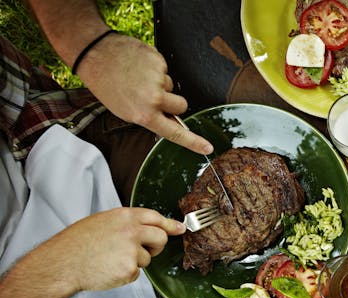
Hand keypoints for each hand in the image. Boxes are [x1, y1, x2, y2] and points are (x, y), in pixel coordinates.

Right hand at [40, 208, 184, 293]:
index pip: (155, 217)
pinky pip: (137, 272)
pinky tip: (109, 269)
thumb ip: (126, 223)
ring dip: (135, 261)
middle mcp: (131, 231)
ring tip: (111, 259)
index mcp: (123, 216)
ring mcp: (132, 250)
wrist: (62, 264)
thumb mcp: (101, 222)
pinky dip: (126, 274)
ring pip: (148, 258)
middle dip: (156, 246)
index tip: (180, 228)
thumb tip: (148, 226)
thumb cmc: (77, 244)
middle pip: (160, 238)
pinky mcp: (130, 269)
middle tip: (141, 251)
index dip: (169, 224)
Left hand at [75, 32, 212, 154]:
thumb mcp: (125, 111)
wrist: (95, 54)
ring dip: (160, 83)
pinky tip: (139, 66)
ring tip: (139, 77)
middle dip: (173, 102)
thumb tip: (170, 121)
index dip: (193, 141)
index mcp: (144, 115)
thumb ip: (150, 117)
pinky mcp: (158, 60)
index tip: (208, 147)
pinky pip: (165, 69)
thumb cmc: (107, 85)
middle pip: (182, 105)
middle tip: (154, 96)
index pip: (175, 133)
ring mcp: (157, 78)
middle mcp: (153, 98)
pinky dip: (154, 67)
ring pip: (172, 86)